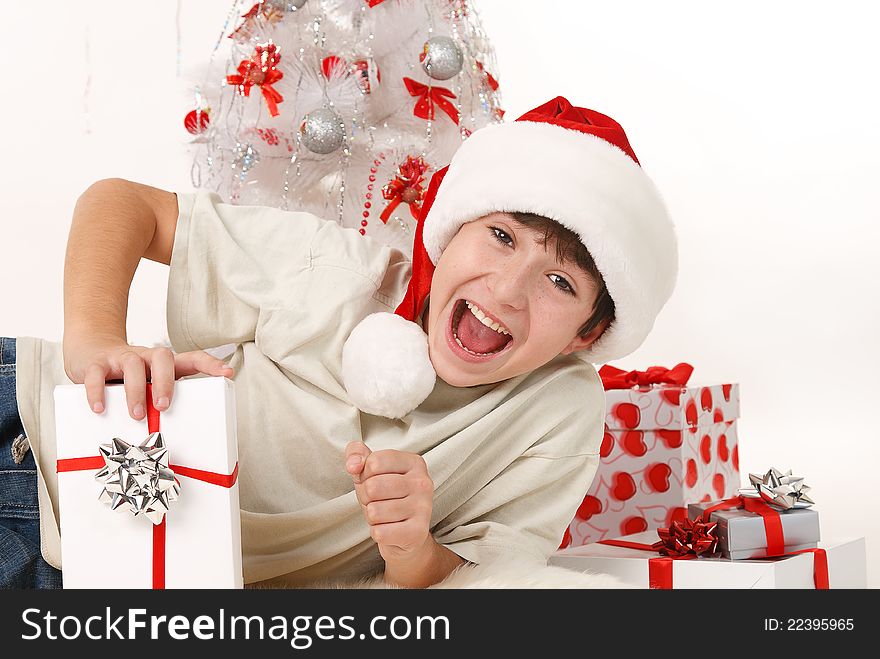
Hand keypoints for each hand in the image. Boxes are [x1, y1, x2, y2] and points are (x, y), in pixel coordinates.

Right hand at [63, 333, 232, 419]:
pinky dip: (98, 392)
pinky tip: (100, 409)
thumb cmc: (127, 376)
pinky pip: (97, 374)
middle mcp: (145, 357)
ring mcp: (121, 358)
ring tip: (136, 414)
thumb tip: (182, 437)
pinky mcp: (96, 363)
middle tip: (164, 406)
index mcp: (163, 365)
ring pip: (132, 365)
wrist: (89, 352)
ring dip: (136, 391)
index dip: (210, 364)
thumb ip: (161, 403)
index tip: (227, 373)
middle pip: (163, 357)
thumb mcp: (148, 386)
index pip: (192, 358)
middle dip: (166, 381)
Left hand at [345, 441, 434, 563]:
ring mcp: (423, 508)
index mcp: (414, 462)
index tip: (375, 481)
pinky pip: (379, 533)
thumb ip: (357, 454)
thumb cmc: (385, 497)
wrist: (405, 534)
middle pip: (373, 487)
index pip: (374, 462)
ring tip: (384, 516)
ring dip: (372, 517)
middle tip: (378, 502)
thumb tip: (353, 465)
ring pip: (374, 512)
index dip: (365, 475)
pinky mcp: (418, 532)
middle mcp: (423, 483)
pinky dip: (378, 533)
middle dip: (366, 498)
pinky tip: (390, 529)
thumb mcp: (369, 471)